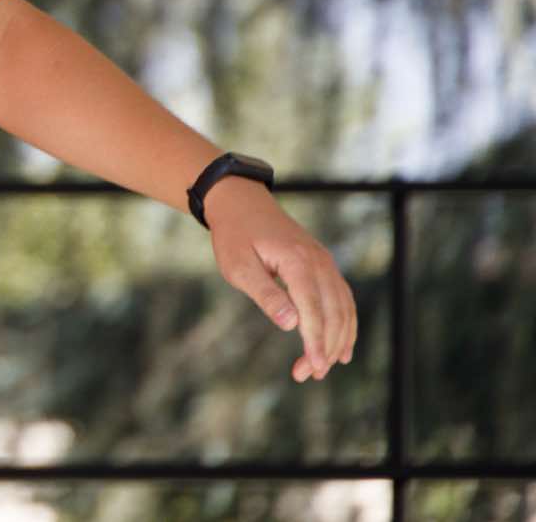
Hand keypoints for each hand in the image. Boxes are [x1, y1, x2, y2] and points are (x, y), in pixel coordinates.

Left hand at [204, 179, 357, 381]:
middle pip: (333, 313)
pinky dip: (345, 325)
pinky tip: (342, 349)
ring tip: (322, 368)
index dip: (315, 341)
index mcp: (298, 262)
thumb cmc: (234, 235)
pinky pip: (342, 299)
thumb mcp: (238, 266)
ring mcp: (325, 262)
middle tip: (308, 375)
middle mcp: (319, 262)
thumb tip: (290, 325)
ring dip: (337, 341)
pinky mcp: (324, 265)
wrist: (241, 203)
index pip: (313, 309)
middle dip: (325, 348)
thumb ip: (265, 294)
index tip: (312, 368)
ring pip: (343, 308)